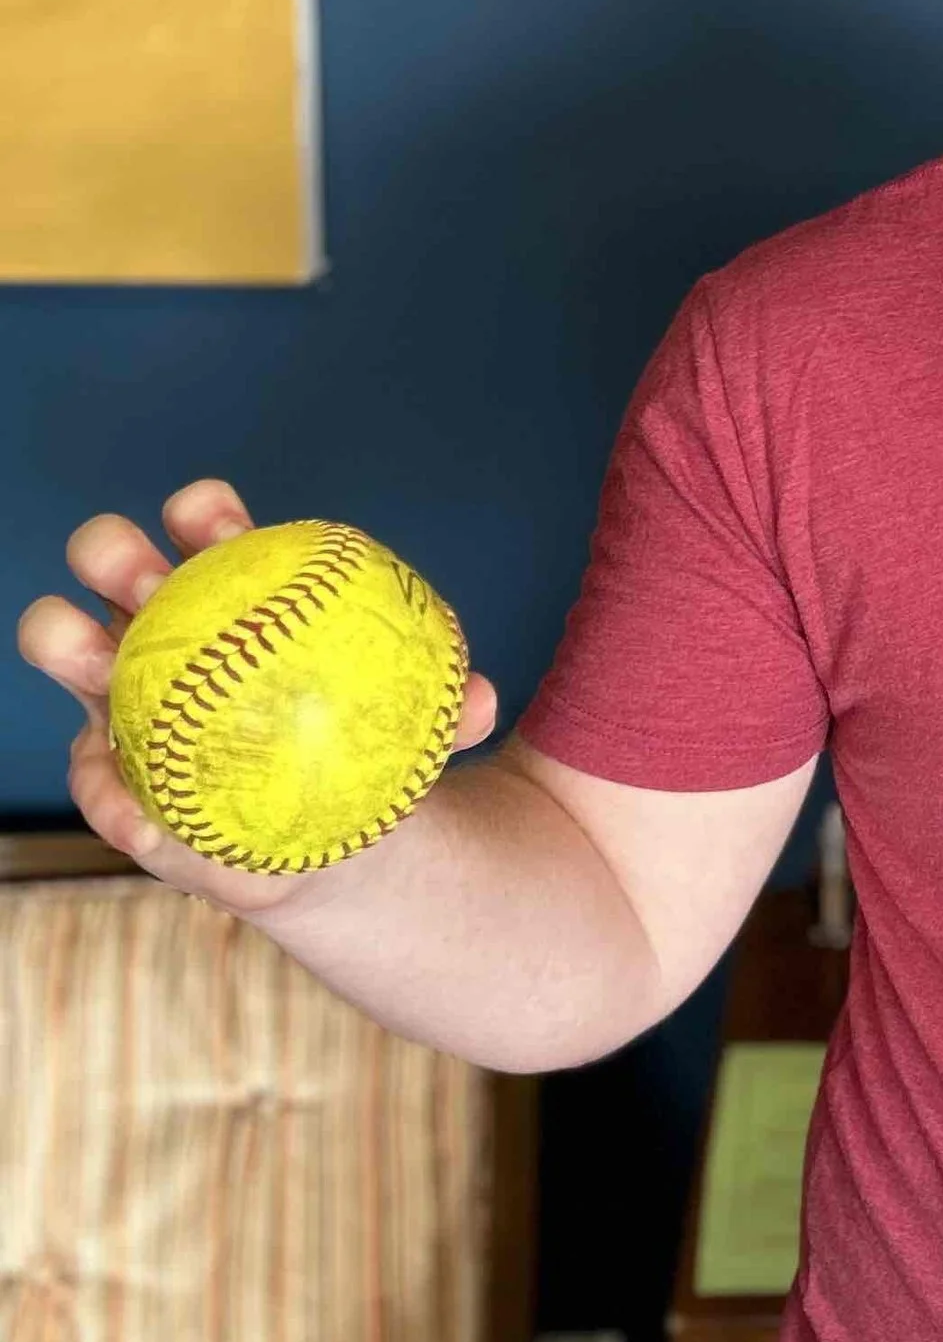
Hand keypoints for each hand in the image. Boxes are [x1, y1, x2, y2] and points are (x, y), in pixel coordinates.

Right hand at [18, 479, 500, 917]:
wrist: (333, 831)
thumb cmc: (366, 742)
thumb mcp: (414, 721)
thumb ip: (449, 708)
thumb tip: (481, 700)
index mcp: (230, 585)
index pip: (205, 520)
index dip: (204, 510)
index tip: (225, 530)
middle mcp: (160, 621)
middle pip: (109, 556)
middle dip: (111, 550)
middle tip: (148, 582)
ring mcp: (119, 688)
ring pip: (63, 641)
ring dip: (68, 642)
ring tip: (101, 665)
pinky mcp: (104, 767)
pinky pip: (92, 777)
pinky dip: (112, 796)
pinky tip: (146, 818)